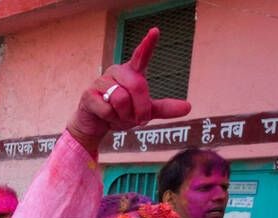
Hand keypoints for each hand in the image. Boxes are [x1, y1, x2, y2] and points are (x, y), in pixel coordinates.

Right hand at [66, 27, 191, 151]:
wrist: (94, 126)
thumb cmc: (120, 113)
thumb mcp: (145, 112)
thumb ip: (164, 108)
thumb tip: (188, 107)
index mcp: (132, 72)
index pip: (141, 56)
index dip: (148, 44)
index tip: (155, 31)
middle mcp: (116, 72)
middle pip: (137, 85)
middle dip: (142, 108)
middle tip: (140, 120)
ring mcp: (101, 81)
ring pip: (121, 99)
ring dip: (124, 115)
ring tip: (120, 117)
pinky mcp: (88, 94)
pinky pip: (106, 109)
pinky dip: (111, 119)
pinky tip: (106, 118)